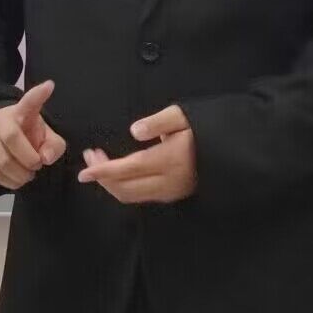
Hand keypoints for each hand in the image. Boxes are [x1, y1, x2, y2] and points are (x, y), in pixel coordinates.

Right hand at [0, 79, 67, 190]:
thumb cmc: (27, 135)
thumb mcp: (46, 137)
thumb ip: (54, 146)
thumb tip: (46, 158)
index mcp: (21, 111)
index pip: (29, 101)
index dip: (38, 95)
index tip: (49, 86)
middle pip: (12, 138)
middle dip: (29, 159)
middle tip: (37, 166)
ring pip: (2, 161)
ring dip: (20, 175)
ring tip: (28, 175)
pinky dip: (9, 181)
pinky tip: (16, 179)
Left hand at [78, 104, 196, 204]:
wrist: (228, 151)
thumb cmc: (204, 129)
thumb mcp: (183, 116)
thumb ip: (158, 122)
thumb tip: (134, 131)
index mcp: (170, 160)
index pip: (130, 169)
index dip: (105, 171)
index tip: (84, 172)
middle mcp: (168, 182)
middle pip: (125, 187)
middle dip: (102, 176)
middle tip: (90, 156)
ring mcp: (169, 192)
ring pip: (130, 196)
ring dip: (110, 182)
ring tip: (99, 162)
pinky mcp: (171, 196)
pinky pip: (139, 196)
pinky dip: (122, 186)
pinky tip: (117, 172)